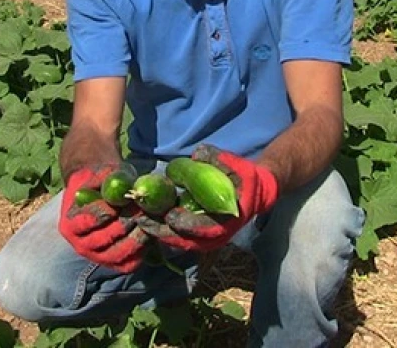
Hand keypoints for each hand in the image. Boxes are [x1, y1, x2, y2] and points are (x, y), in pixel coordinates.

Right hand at [58, 165, 149, 272]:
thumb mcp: (99, 173)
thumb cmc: (101, 181)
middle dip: (123, 224)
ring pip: (117, 254)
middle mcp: (80, 245)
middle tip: (139, 210)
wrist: (104, 193)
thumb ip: (105, 177)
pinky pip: (128, 264)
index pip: (85, 223)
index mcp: (69, 224)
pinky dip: (141, 251)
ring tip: (145, 220)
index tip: (117, 203)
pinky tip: (148, 233)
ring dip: (135, 238)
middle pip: (103, 240)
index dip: (103, 213)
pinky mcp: (114, 263)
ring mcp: (97, 256)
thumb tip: (118, 186)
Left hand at [141, 145, 278, 251]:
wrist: (256, 192)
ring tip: (140, 220)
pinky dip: (164, 231)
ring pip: (179, 241)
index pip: (204, 228)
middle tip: (142, 220)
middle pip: (185, 240)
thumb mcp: (234, 165)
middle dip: (162, 231)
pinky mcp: (200, 236)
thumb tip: (197, 155)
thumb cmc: (244, 178)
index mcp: (227, 219)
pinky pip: (179, 238)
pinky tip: (148, 221)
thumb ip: (216, 160)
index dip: (186, 224)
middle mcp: (216, 234)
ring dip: (159, 233)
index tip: (169, 216)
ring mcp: (207, 238)